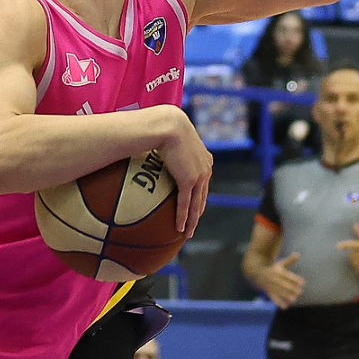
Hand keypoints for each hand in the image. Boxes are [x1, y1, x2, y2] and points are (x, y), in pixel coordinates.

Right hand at [155, 106, 211, 236]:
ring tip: (187, 233)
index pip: (203, 184)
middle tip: (192, 225)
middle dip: (198, 212)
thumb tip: (152, 148)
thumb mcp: (171, 139)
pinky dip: (183, 217)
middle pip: (202, 197)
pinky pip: (185, 204)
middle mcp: (205, 169)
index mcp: (205, 160)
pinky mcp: (189, 180)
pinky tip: (179, 228)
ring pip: (196, 205)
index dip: (199, 197)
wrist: (169, 125)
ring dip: (192, 221)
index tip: (196, 207)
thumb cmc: (165, 127)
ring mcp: (199, 176)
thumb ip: (169, 148)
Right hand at [258, 250, 304, 308]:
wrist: (256, 273)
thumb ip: (289, 260)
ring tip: (294, 299)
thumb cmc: (272, 269)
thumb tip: (298, 254)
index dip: (295, 279)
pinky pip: (274, 298)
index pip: (288, 276)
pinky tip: (285, 307)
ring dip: (286, 296)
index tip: (302, 283)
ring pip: (279, 292)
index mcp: (278, 271)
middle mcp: (274, 279)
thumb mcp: (280, 264)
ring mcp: (271, 286)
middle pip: (284, 284)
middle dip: (292, 288)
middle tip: (299, 292)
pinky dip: (279, 303)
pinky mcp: (268, 292)